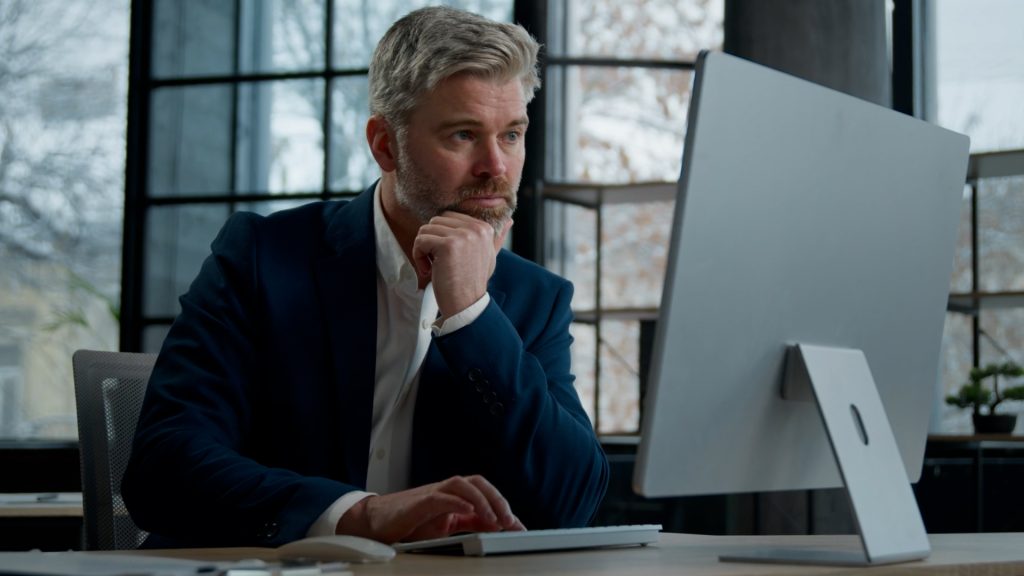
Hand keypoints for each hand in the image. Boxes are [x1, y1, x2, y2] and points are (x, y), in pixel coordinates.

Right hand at [335, 475, 524, 543]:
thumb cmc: (409, 523)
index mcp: (455, 497)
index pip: (485, 495)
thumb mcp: (446, 527)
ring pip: (463, 484)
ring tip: (495, 519)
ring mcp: (433, 494)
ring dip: (482, 500)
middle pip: (478, 483)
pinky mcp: (419, 503)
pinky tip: (469, 511)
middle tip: (511, 521)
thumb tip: (496, 528)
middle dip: (498, 500)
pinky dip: (458, 502)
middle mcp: (446, 491)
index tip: (519, 527)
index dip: (503, 508)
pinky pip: (441, 497)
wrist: (376, 523)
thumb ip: (470, 524)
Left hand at [412, 213, 511, 319]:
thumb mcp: (489, 256)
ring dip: (422, 249)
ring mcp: (462, 236)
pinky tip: (428, 271)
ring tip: (432, 267)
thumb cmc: (473, 282)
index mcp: (485, 228)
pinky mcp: (447, 245)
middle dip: (431, 240)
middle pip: (436, 220)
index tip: (447, 256)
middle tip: (436, 262)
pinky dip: (418, 256)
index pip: (449, 217)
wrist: (467, 305)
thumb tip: (509, 221)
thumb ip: (496, 238)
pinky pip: (420, 240)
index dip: (442, 236)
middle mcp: (476, 228)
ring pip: (426, 229)